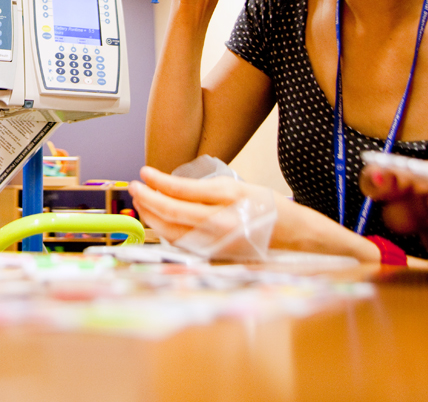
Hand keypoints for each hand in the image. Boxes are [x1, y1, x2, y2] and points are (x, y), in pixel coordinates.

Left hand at [130, 165, 341, 253]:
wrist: (293, 236)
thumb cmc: (266, 206)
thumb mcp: (237, 187)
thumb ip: (203, 189)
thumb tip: (167, 186)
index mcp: (228, 203)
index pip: (182, 193)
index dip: (158, 182)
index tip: (143, 172)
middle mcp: (220, 227)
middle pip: (172, 214)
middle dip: (148, 199)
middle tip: (134, 186)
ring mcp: (216, 245)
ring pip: (172, 232)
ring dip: (152, 216)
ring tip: (141, 200)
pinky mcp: (214, 256)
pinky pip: (182, 243)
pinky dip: (165, 229)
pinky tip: (158, 218)